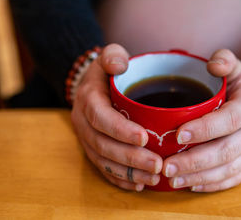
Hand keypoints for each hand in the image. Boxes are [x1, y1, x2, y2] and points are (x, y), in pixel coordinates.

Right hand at [71, 44, 162, 190]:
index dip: (121, 130)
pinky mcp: (93, 150)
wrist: (91, 86)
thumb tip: (119, 64)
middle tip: (157, 164)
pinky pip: (103, 169)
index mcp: (88, 99)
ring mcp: (87, 139)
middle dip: (131, 158)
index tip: (144, 137)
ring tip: (153, 178)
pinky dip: (121, 180)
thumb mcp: (109, 56)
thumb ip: (113, 56)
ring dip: (129, 173)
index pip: (101, 118)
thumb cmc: (106, 72)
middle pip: (104, 145)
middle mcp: (84, 123)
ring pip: (104, 161)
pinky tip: (139, 185)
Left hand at [162, 49, 240, 191]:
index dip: (204, 129)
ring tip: (172, 179)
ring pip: (229, 170)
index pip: (229, 120)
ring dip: (199, 177)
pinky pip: (234, 179)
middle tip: (167, 166)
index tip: (177, 136)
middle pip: (227, 150)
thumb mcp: (237, 68)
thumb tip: (212, 64)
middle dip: (195, 161)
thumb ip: (225, 60)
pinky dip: (212, 185)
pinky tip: (191, 185)